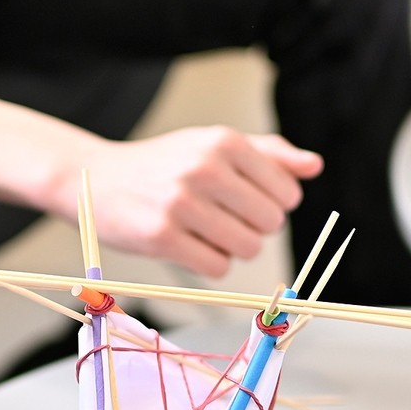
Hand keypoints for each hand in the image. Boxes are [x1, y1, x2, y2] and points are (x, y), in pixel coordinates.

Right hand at [82, 128, 321, 278]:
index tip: (246, 200)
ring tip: (206, 231)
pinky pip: (217, 268)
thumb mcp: (214, 145)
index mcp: (224, 141)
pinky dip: (210, 263)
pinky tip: (188, 244)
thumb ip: (269, 154)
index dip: (272, 205)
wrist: (96, 179)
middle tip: (222, 217)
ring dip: (233, 248)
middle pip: (270, 223)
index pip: (287, 194)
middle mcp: (205, 168)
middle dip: (253, 228)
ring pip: (247, 248)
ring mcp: (181, 203)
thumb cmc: (165, 164)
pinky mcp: (161, 237)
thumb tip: (314, 167)